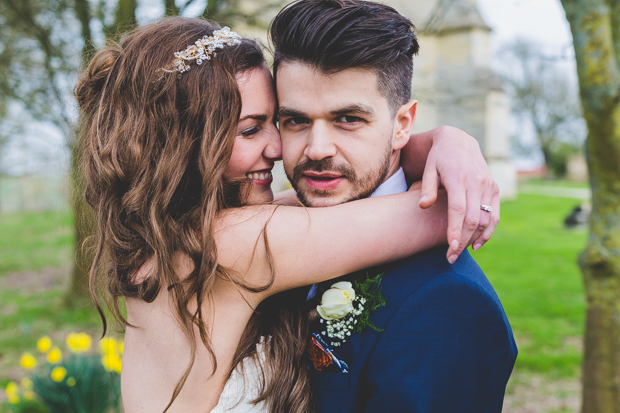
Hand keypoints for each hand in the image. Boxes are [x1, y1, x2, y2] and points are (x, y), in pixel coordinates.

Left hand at [417, 127, 499, 262]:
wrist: (459, 142)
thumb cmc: (438, 159)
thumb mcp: (429, 169)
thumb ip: (426, 188)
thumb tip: (423, 206)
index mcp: (458, 177)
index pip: (458, 208)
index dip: (455, 229)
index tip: (450, 247)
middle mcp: (477, 181)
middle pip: (473, 218)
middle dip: (463, 240)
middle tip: (451, 257)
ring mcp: (488, 185)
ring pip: (486, 219)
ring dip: (475, 239)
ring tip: (461, 252)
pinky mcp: (495, 188)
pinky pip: (494, 215)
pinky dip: (488, 231)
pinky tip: (476, 244)